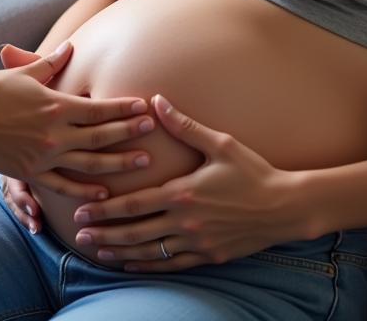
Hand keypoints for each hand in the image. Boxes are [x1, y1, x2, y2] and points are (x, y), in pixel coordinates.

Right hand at [0, 42, 155, 180]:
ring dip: (119, 163)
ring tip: (143, 163)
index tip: (144, 105)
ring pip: (90, 163)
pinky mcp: (32, 172)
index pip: (99, 107)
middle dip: (130, 132)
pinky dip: (86, 190)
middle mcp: (55, 133)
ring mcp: (45, 156)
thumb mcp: (24, 74)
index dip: (123, 107)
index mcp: (55, 105)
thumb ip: (50, 64)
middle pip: (102, 135)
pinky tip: (104, 193)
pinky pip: (65, 186)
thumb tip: (69, 48)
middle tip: (153, 129)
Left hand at [71, 95, 297, 269]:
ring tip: (98, 252)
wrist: (286, 207)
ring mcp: (197, 243)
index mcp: (183, 193)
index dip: (105, 209)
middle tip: (80, 234)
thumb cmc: (253, 171)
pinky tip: (133, 265)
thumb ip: (184, 125)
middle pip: (136, 232)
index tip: (82, 210)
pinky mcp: (209, 256)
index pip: (135, 204)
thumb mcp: (220, 143)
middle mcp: (185, 222)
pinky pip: (172, 265)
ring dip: (122, 253)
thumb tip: (156, 100)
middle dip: (105, 233)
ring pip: (150, 253)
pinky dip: (149, 266)